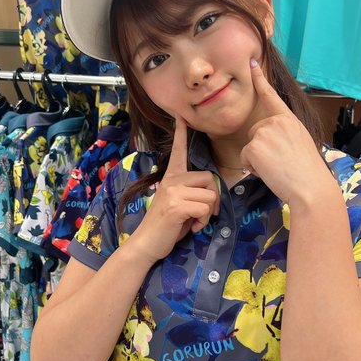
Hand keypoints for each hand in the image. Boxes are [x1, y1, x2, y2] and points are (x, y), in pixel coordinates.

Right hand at [132, 114, 220, 263]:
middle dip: (213, 198)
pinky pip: (205, 207)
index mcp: (171, 177)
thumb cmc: (166, 225)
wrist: (146, 243)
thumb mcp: (179, 203)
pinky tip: (192, 227)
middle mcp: (172, 179)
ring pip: (210, 194)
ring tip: (194, 221)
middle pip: (210, 177)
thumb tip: (213, 193)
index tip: (181, 116)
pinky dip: (203, 221)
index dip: (180, 133)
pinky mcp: (176, 205)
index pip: (177, 151)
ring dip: (208, 213)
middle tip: (202, 214)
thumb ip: (192, 192)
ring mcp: (173, 191)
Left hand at [240, 60, 332, 204]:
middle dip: (261, 150)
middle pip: (255, 133)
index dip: (259, 79)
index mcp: (290, 120)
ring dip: (258, 161)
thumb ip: (284, 136)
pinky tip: (271, 172)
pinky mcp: (255, 145)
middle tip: (281, 163)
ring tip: (278, 168)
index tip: (251, 64)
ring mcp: (265, 131)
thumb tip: (269, 142)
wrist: (311, 187)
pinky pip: (245, 158)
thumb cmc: (309, 173)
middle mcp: (276, 122)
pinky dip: (254, 168)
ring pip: (250, 147)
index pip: (271, 96)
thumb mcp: (301, 145)